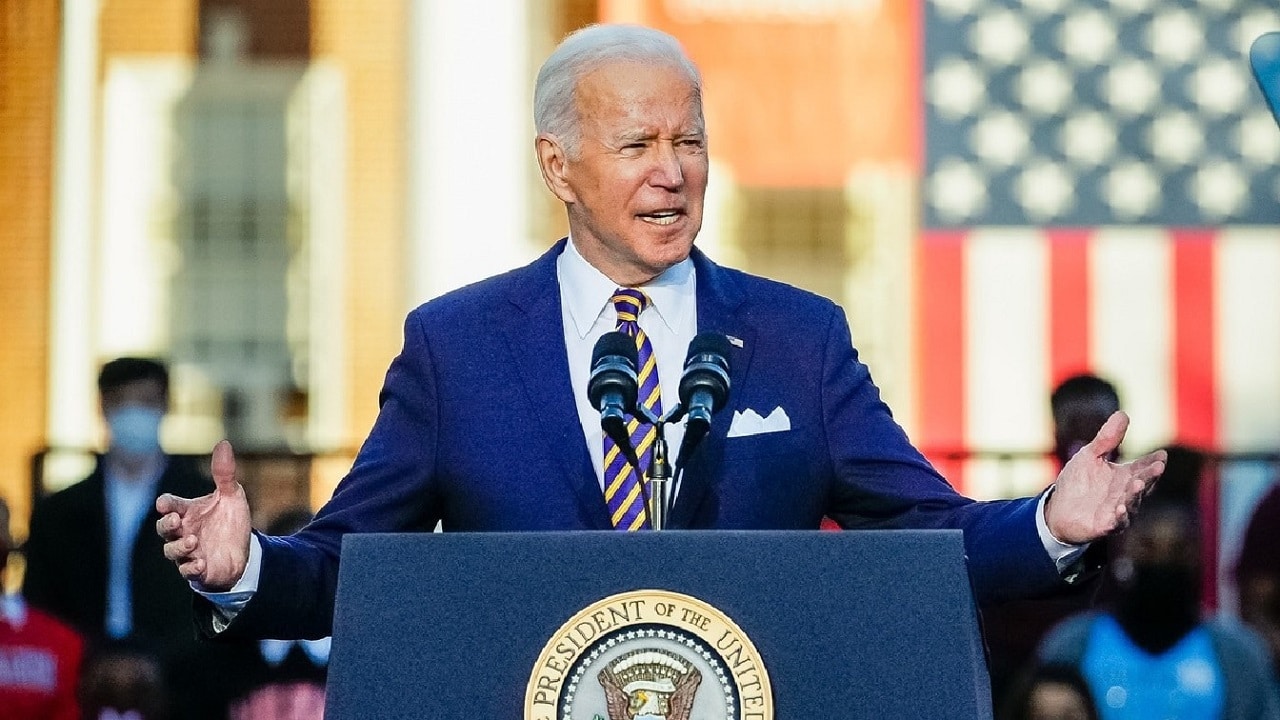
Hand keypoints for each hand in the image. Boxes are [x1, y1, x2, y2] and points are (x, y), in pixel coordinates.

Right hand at [156, 440, 251, 590]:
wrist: (244, 552)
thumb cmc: (231, 522)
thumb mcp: (232, 496)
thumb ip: (224, 473)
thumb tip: (223, 443)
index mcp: (188, 511)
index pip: (169, 505)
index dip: (165, 504)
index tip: (165, 504)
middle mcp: (184, 531)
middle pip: (163, 528)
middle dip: (166, 525)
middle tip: (175, 521)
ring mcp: (188, 552)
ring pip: (171, 551)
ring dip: (179, 547)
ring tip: (193, 541)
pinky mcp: (198, 570)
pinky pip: (187, 571)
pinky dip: (191, 567)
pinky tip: (201, 562)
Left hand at [1044, 411, 1166, 544]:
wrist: (1057, 509)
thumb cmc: (1077, 482)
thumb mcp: (1090, 456)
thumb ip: (1107, 439)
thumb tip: (1123, 414)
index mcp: (1125, 476)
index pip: (1143, 467)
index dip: (1153, 462)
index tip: (1162, 454)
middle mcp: (1126, 494)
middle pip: (1142, 484)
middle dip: (1150, 476)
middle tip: (1157, 467)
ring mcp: (1119, 511)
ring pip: (1131, 503)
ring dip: (1135, 494)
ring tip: (1138, 484)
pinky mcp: (1106, 525)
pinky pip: (1116, 522)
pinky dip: (1119, 516)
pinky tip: (1119, 509)